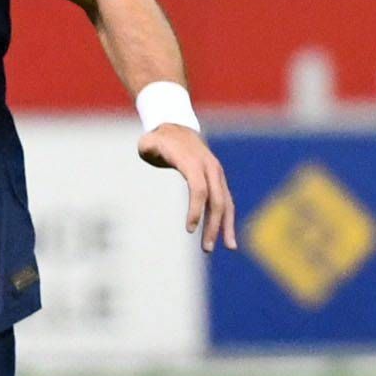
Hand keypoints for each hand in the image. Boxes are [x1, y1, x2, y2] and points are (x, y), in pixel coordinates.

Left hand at [137, 124, 238, 252]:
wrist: (176, 128)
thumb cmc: (158, 140)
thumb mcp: (149, 142)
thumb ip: (149, 147)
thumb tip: (149, 149)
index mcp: (193, 161)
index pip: (199, 188)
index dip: (196, 209)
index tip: (190, 230)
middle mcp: (210, 168)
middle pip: (216, 200)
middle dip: (213, 225)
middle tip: (206, 248)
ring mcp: (217, 174)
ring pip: (226, 202)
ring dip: (225, 226)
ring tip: (227, 247)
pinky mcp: (218, 180)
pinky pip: (226, 202)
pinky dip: (227, 219)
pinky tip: (227, 238)